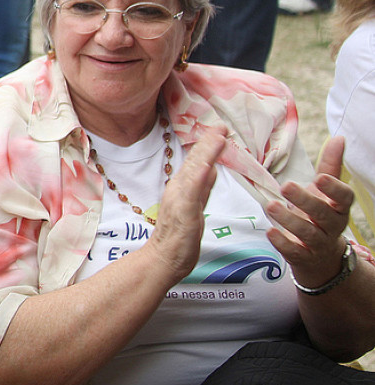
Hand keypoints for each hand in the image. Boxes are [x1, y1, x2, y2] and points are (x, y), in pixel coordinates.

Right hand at [143, 127, 225, 285]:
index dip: (208, 146)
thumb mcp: (194, 206)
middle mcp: (179, 190)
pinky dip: (198, 177)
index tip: (219, 130)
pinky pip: (192, 192)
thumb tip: (211, 168)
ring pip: (195, 172)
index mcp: (183, 188)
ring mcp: (180, 200)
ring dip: (206, 153)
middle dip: (209, 143)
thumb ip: (201, 188)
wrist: (163, 259)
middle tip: (221, 126)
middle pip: (196, 162)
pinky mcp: (183, 212)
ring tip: (218, 136)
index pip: (198, 163)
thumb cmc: (178, 238)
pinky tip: (206, 166)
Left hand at [266, 136, 353, 285]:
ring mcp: (318, 243)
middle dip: (305, 200)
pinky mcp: (303, 257)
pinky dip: (282, 243)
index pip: (343, 197)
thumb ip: (330, 167)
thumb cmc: (319, 214)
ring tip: (272, 206)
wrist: (320, 256)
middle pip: (322, 213)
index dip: (334, 188)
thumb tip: (338, 138)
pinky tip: (270, 232)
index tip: (320, 177)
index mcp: (339, 207)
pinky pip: (295, 251)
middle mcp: (332, 225)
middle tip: (286, 186)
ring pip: (307, 233)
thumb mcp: (325, 192)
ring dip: (289, 220)